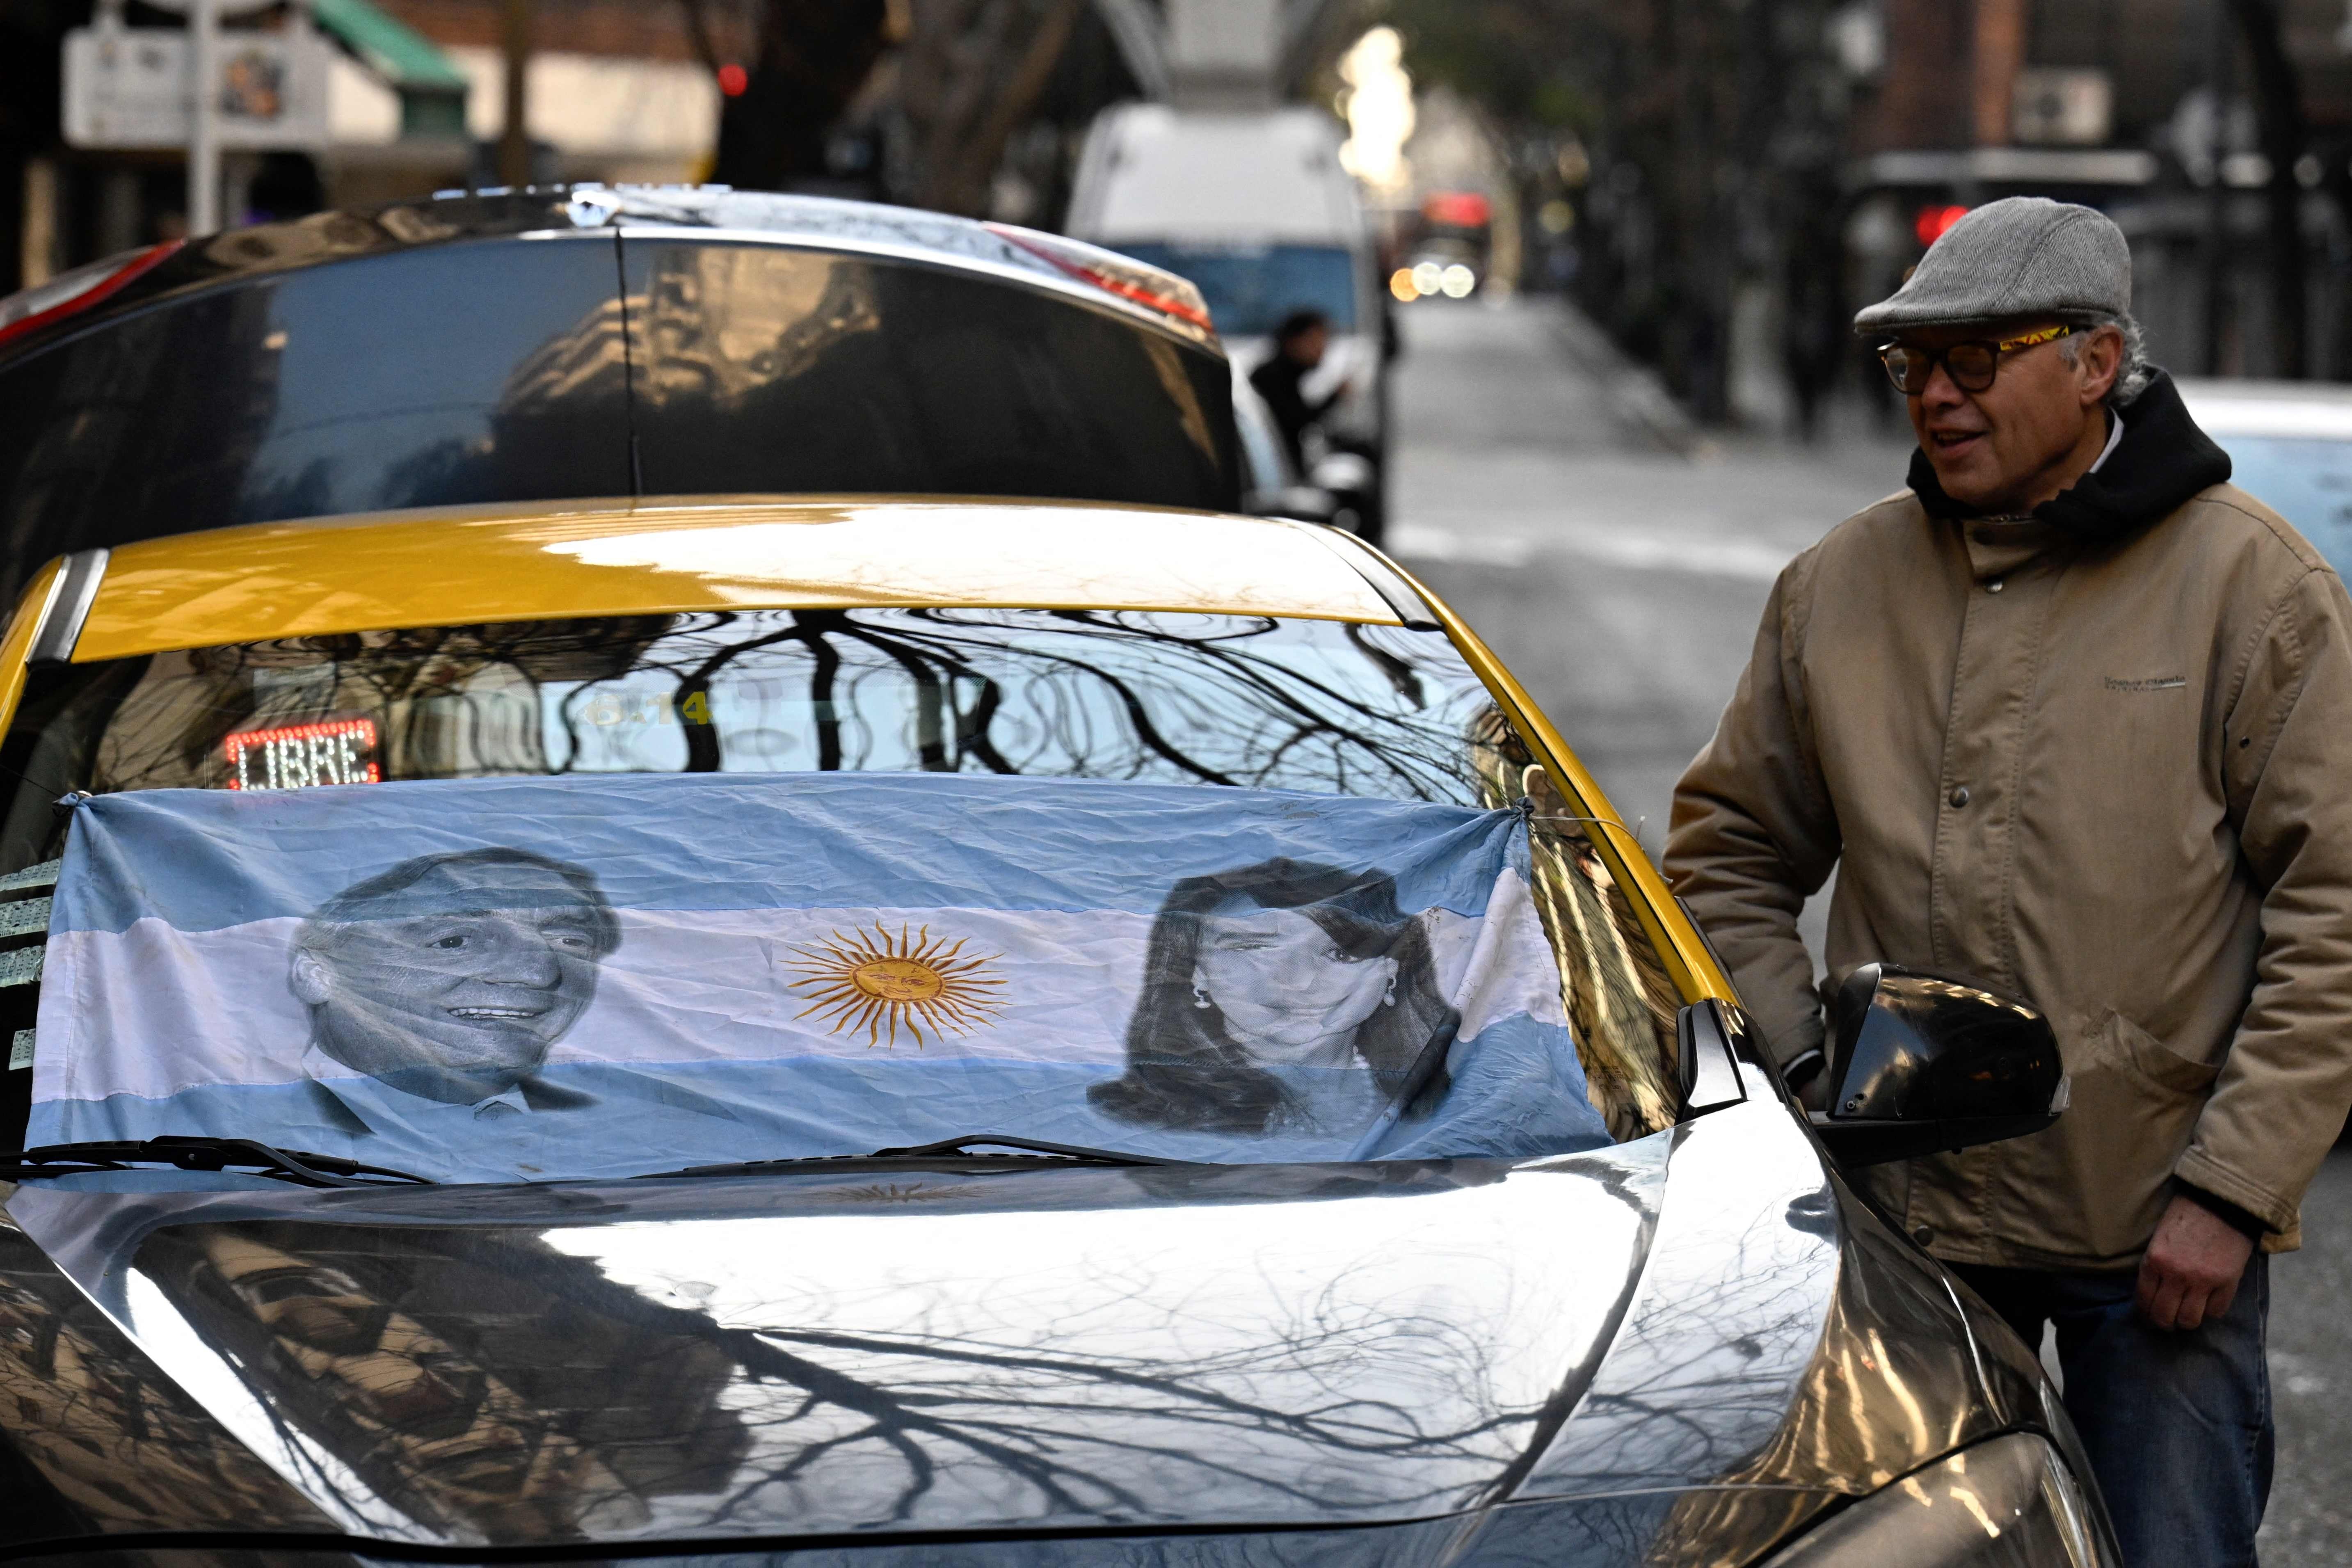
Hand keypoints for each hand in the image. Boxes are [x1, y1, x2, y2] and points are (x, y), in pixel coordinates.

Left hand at [2136, 1193, 2255, 1330]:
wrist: (2223, 1202)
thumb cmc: (2187, 1214)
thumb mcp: (2159, 1237)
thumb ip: (2156, 1265)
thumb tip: (2153, 1291)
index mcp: (2154, 1260)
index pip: (2143, 1299)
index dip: (2144, 1312)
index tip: (2147, 1314)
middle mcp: (2176, 1275)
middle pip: (2164, 1316)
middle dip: (2162, 1323)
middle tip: (2165, 1322)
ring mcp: (2203, 1281)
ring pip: (2190, 1320)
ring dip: (2185, 1322)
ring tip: (2185, 1317)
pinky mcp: (2228, 1283)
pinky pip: (2216, 1312)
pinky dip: (2210, 1312)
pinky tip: (2207, 1305)